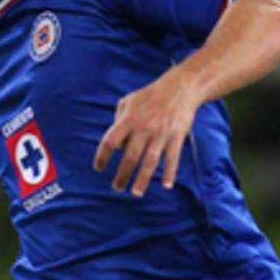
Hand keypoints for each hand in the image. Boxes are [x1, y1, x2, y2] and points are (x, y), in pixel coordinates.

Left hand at [92, 73, 200, 196]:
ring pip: (150, 162)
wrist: (180, 87)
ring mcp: (161, 134)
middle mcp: (143, 128)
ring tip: (136, 193)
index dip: (102, 156)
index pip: (110, 141)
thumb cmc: (151, 95)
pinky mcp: (177, 136)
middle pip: (129, 157)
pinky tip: (166, 185)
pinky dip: (170, 172)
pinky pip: (172, 158)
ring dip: (142, 180)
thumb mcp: (129, 101)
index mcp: (128, 119)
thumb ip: (118, 119)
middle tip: (117, 187)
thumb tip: (115, 142)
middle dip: (122, 175)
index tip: (99, 168)